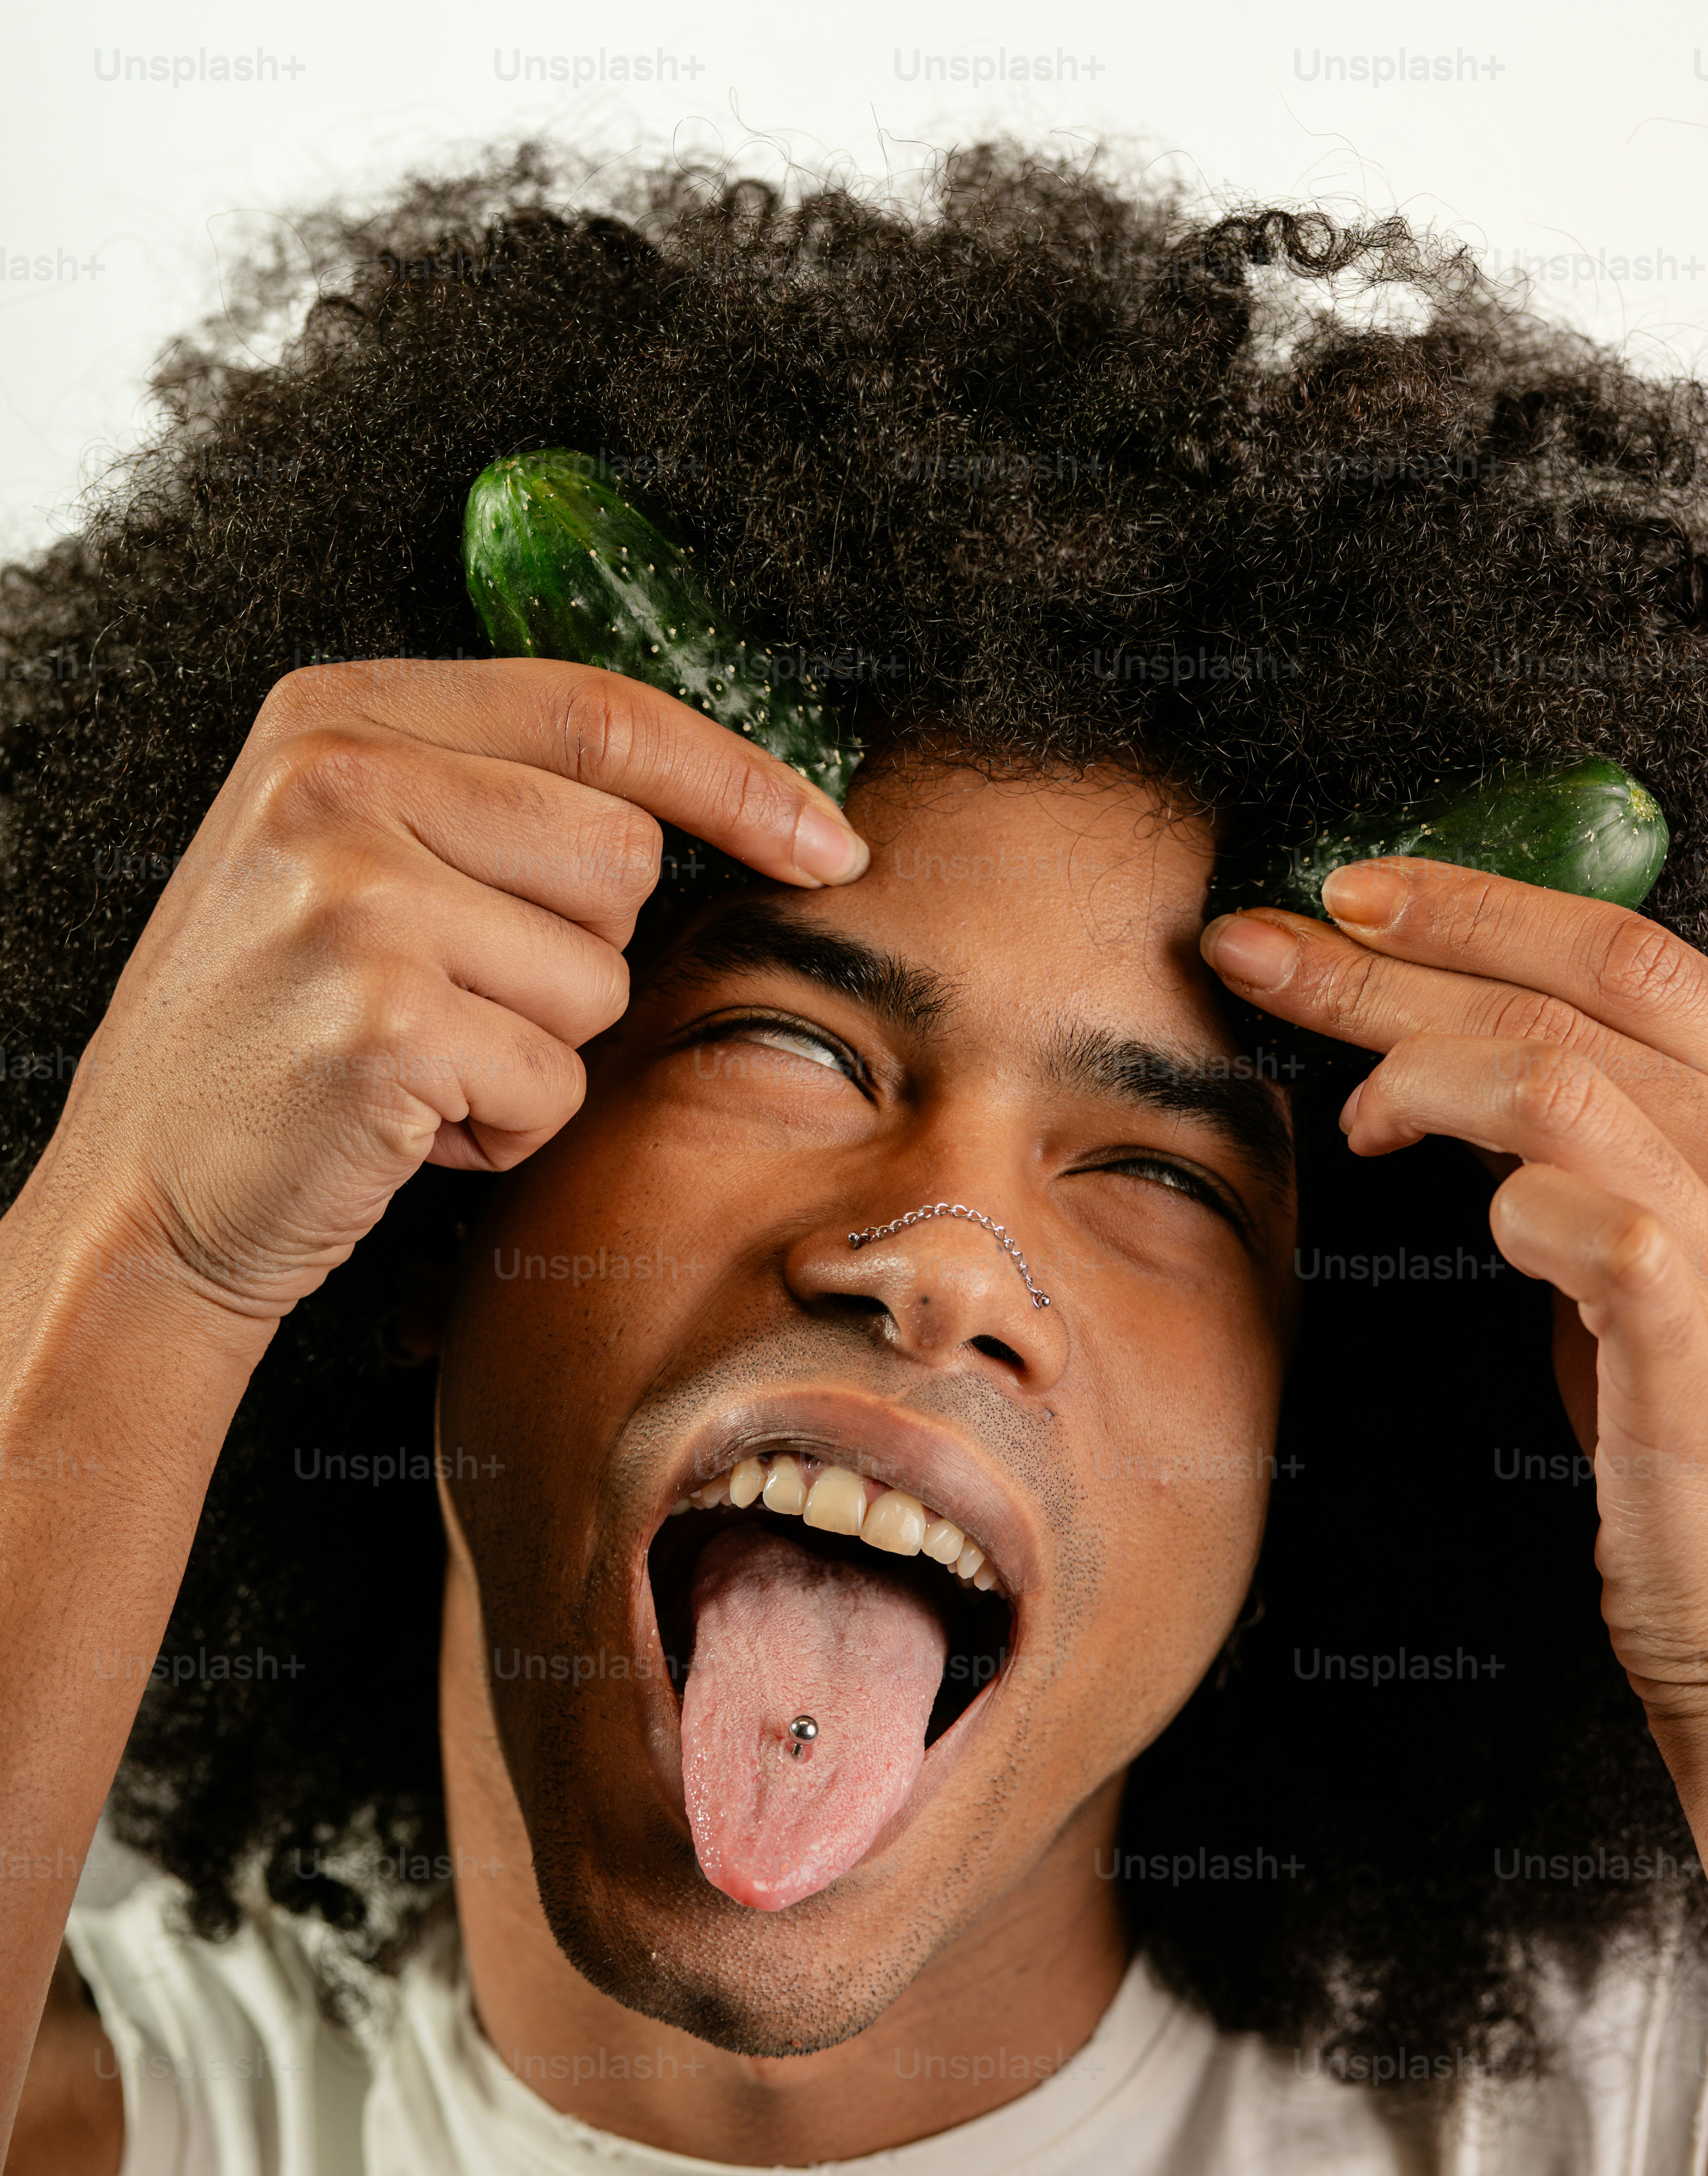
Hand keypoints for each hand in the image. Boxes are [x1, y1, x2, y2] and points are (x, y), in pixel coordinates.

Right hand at [26, 658, 867, 1325]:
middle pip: (621, 856)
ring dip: (539, 1051)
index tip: (829, 841)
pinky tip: (408, 1122)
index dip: (736, 779)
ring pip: (601, 979)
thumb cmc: (275, 1039)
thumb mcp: (347, 863)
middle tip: (457, 1001)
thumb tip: (706, 808)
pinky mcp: (382, 1017)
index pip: (599, 713)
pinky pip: (553, 1078)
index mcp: (335, 716)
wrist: (144, 1194)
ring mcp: (352, 894)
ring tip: (421, 1065)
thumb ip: (487, 802)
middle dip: (581, 955)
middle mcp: (333, 780)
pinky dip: (505, 1127)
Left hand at [1199, 865, 1707, 1814]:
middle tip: (1264, 948)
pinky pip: (1603, 1229)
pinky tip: (1469, 1211)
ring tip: (1358, 1117)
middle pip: (1567, 999)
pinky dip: (1514, 1201)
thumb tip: (1448, 1052)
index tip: (1350, 895)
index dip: (1478, 906)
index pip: (1621, 952)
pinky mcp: (1705, 1353)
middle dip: (1393, 964)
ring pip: (1565, 1085)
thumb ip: (1574, 1140)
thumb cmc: (1683, 1418)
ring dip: (1425, 1071)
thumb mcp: (1633, 1241)